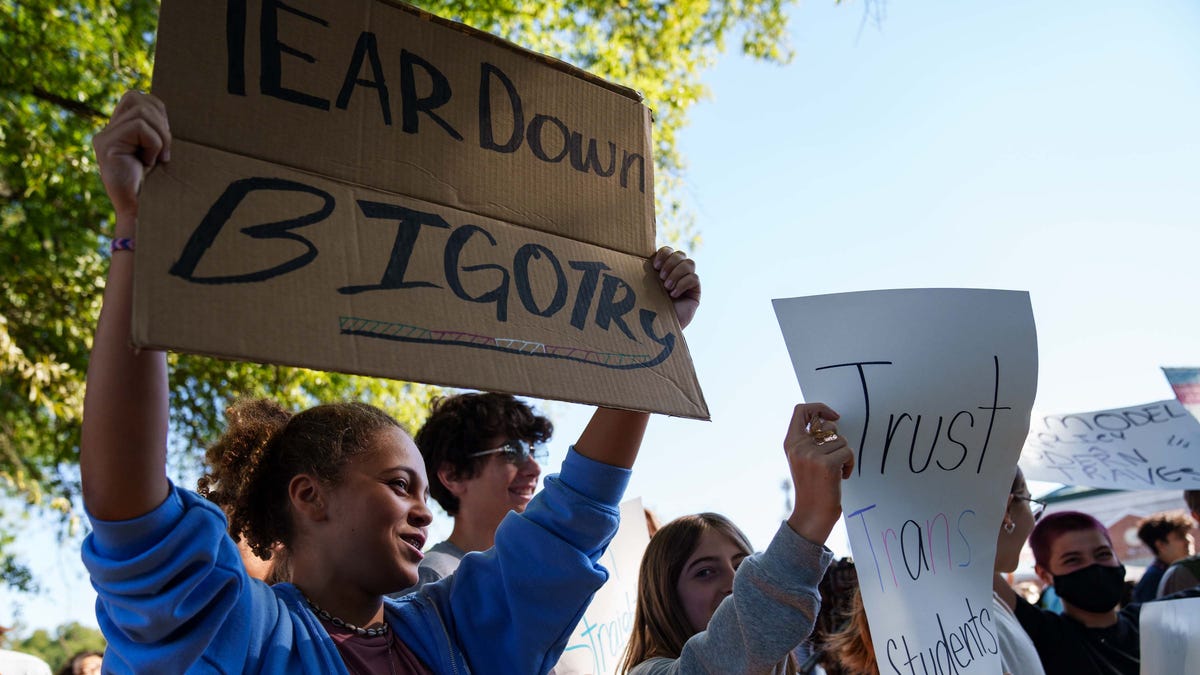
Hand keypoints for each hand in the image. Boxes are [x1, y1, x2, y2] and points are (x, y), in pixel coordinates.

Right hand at [92, 91, 170, 222]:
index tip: (166, 139)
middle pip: (136, 97)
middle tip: (164, 150)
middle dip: (160, 120)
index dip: (158, 110)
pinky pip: (139, 127)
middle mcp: (108, 131)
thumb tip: (166, 108)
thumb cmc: (158, 186)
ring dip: (160, 136)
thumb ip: (158, 131)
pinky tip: (148, 163)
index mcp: (120, 131)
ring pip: (141, 111)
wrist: (143, 212)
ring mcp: (104, 137)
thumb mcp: (160, 152)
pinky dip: (153, 144)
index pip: (137, 97)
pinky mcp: (106, 145)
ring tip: (157, 159)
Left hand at [651, 246, 699, 329]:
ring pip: (690, 263)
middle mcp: (676, 273)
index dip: (664, 254)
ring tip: (667, 287)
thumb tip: (636, 257)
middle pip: (680, 254)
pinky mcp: (695, 292)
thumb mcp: (644, 287)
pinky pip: (694, 278)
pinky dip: (683, 284)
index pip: (668, 250)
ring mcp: (687, 281)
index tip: (654, 266)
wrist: (656, 330)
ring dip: (677, 273)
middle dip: (670, 263)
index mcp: (663, 268)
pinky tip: (674, 295)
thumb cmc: (646, 309)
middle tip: (660, 277)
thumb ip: (645, 273)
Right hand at [783, 403, 854, 544]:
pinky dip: (849, 464)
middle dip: (837, 441)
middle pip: (828, 426)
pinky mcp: (827, 464)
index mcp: (790, 442)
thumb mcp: (803, 459)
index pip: (801, 410)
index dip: (819, 408)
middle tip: (833, 458)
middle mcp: (798, 446)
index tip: (832, 417)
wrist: (812, 514)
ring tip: (836, 471)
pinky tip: (841, 477)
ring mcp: (811, 455)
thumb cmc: (812, 486)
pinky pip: (847, 451)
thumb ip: (809, 439)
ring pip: (841, 440)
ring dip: (844, 455)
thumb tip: (829, 420)